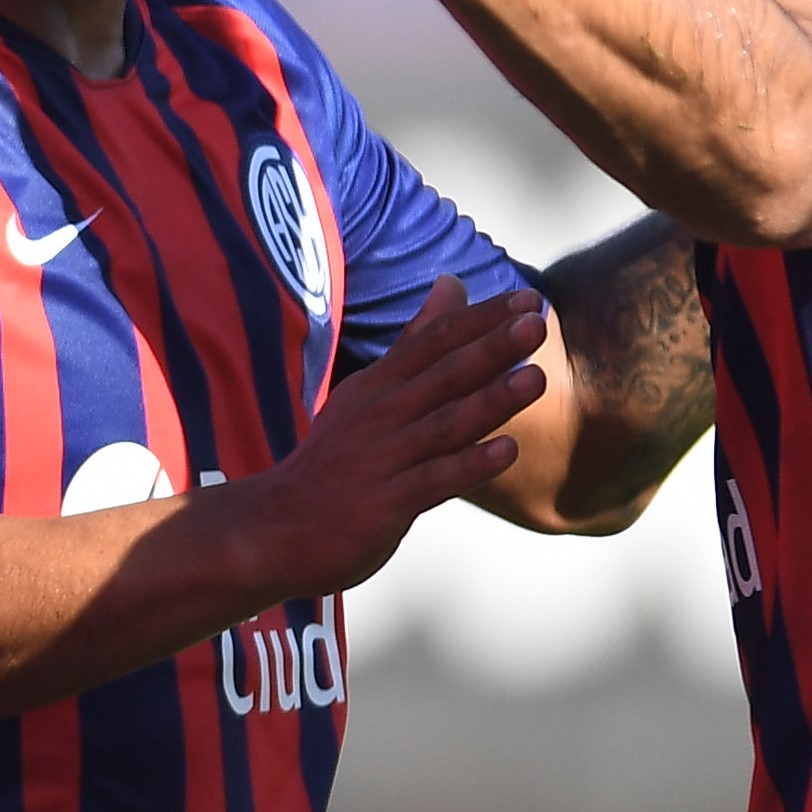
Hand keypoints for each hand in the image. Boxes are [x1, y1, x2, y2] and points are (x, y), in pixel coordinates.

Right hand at [211, 279, 548, 607]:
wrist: (275, 529)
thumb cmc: (334, 462)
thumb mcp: (369, 391)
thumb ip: (415, 341)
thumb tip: (451, 282)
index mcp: (378, 387)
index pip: (433, 341)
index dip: (480, 319)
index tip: (525, 297)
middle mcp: (380, 415)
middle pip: (443, 375)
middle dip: (491, 347)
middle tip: (536, 320)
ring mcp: (382, 459)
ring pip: (444, 424)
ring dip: (491, 401)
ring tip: (536, 379)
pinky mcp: (385, 504)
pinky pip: (433, 480)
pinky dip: (469, 465)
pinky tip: (507, 451)